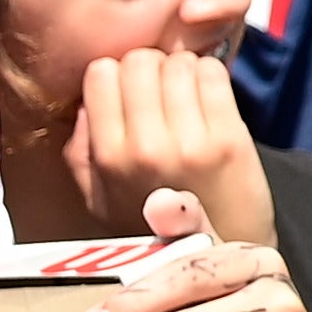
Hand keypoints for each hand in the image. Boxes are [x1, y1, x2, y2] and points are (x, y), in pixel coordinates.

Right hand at [72, 50, 272, 245]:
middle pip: (140, 60)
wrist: (220, 251)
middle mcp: (146, 148)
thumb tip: (84, 104)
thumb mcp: (99, 199)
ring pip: (179, 62)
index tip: (130, 93)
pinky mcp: (231, 137)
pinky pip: (214, 72)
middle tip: (161, 93)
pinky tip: (209, 100)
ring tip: (185, 99)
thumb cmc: (157, 221)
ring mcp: (191, 142)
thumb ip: (80, 152)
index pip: (102, 72)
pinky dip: (211, 76)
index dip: (117, 76)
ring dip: (183, 71)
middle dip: (151, 68)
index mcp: (109, 158)